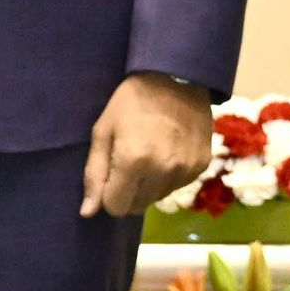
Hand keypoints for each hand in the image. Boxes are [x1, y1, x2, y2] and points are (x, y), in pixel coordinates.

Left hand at [83, 72, 218, 220]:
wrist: (177, 77)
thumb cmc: (131, 101)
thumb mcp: (103, 131)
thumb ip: (94, 174)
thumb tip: (88, 212)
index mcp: (133, 162)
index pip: (116, 207)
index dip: (108, 196)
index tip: (110, 175)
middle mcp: (162, 171)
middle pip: (137, 207)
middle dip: (127, 192)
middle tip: (127, 163)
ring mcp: (185, 170)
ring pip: (157, 198)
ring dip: (148, 185)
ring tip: (148, 153)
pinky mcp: (201, 166)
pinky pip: (177, 186)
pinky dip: (168, 176)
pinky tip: (166, 151)